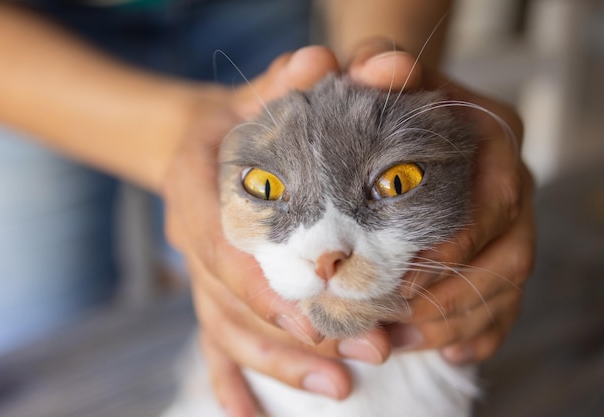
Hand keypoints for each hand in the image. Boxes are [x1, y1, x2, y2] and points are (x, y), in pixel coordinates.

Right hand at [163, 42, 535, 416]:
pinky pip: (212, 343)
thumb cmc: (239, 116)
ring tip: (341, 388)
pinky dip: (229, 381)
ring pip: (228, 330)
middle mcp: (190, 238)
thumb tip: (333, 58)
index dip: (264, 284)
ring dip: (281, 362)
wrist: (200, 140)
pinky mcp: (210, 291)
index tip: (319, 311)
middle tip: (360, 356)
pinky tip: (251, 415)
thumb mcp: (262, 88)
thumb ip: (293, 77)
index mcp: (195, 186)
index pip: (222, 246)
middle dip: (293, 333)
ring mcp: (198, 272)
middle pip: (232, 300)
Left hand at [347, 40, 535, 362]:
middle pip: (510, 254)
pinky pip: (503, 303)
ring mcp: (508, 223)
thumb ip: (378, 62)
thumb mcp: (380, 68)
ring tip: (400, 342)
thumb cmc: (387, 94)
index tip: (410, 274)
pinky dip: (478, 332)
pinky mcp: (495, 253)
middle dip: (454, 297)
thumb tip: (381, 70)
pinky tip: (445, 354)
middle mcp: (510, 184)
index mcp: (494, 139)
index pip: (498, 197)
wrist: (401, 111)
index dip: (462, 241)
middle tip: (394, 323)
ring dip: (456, 322)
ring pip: (506, 287)